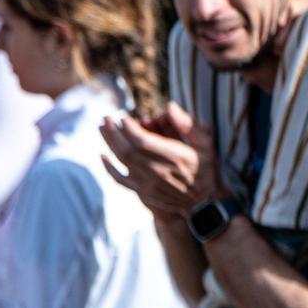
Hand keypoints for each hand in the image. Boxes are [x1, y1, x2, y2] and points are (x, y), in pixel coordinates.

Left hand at [99, 103, 223, 216]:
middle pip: (127, 150)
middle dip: (114, 132)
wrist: (204, 202)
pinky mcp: (143, 192)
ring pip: (122, 162)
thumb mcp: (205, 143)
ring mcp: (149, 184)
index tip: (122, 117)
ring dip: (109, 143)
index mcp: (174, 157)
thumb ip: (186, 124)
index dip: (129, 128)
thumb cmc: (206, 168)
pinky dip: (109, 168)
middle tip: (106, 118)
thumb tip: (169, 106)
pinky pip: (120, 180)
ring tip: (102, 128)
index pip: (142, 141)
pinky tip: (103, 155)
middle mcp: (159, 171)